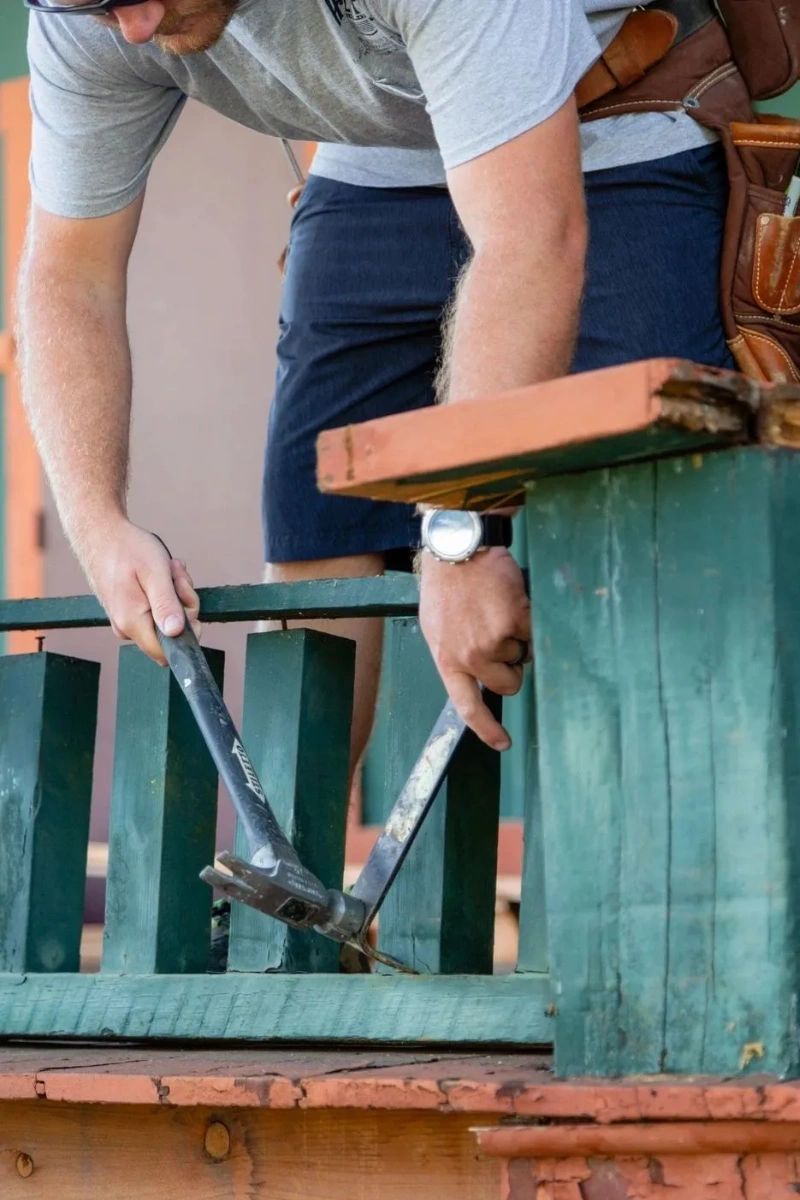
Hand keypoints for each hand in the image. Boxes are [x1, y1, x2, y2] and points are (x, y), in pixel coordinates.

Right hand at [81, 518, 200, 664]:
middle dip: (183, 604)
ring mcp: (126, 621)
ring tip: (168, 568)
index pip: (166, 653)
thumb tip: (176, 633)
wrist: (100, 533)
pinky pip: (156, 610)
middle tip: (176, 576)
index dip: (186, 633)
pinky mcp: (128, 612)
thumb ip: (166, 605)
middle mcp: (127, 628)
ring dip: (175, 594)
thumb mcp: (155, 573)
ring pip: (166, 619)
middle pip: (171, 634)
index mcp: (132, 622)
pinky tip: (160, 573)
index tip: (184, 602)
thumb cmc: (127, 548)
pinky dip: (165, 591)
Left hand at [418, 547, 530, 749]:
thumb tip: (478, 678)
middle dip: (510, 669)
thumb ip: (456, 655)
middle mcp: (469, 656)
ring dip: (516, 639)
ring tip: (496, 611)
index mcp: (447, 660)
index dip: (486, 730)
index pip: (467, 707)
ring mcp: (493, 640)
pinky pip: (533, 635)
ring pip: (522, 657)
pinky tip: (509, 602)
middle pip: (507, 685)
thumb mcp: (437, 629)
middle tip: (499, 639)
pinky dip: (528, 621)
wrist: (457, 551)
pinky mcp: (514, 622)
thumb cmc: (445, 587)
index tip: (502, 744)